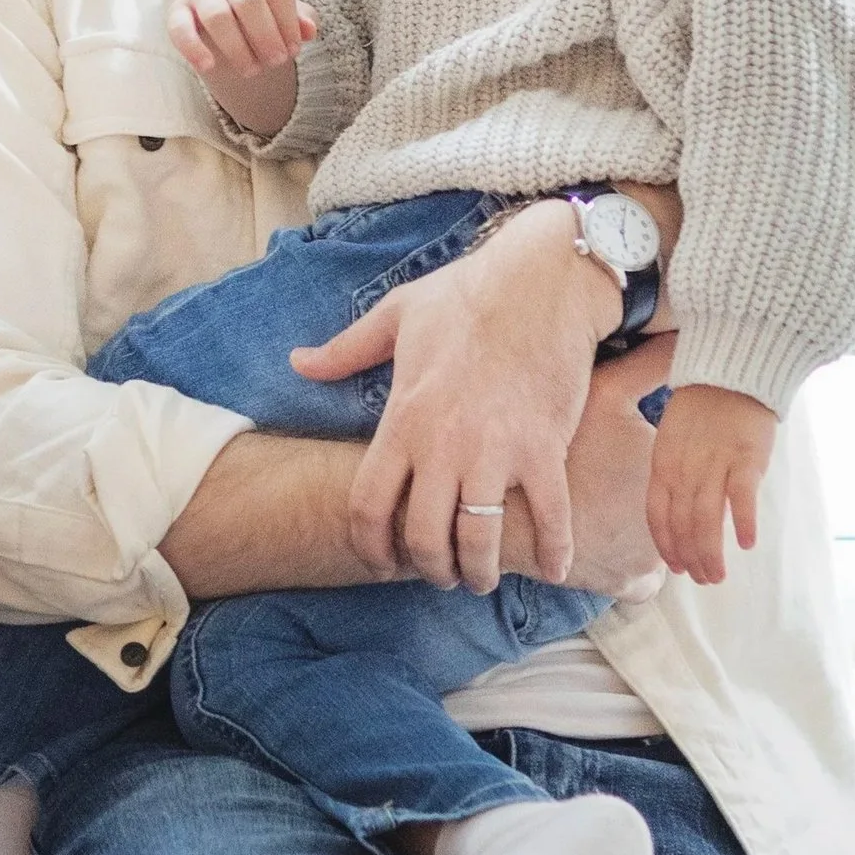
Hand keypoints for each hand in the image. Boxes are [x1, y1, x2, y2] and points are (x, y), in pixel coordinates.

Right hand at [168, 0, 315, 138]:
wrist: (228, 28)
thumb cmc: (262, 21)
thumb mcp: (285, 18)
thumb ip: (301, 20)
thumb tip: (309, 30)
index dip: (288, 24)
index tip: (293, 51)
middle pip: (248, 1)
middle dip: (265, 36)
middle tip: (276, 63)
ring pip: (217, 15)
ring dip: (237, 47)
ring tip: (252, 71)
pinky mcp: (178, 11)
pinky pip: (180, 27)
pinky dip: (193, 47)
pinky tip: (208, 67)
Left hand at [290, 198, 619, 591]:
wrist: (543, 279)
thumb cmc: (468, 294)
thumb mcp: (396, 315)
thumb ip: (345, 350)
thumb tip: (298, 363)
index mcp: (403, 418)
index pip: (368, 506)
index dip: (371, 547)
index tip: (383, 563)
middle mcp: (444, 444)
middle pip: (424, 537)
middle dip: (430, 568)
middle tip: (441, 572)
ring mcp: (496, 450)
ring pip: (479, 539)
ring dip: (479, 570)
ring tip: (482, 575)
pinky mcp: (545, 448)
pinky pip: (550, 516)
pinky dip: (554, 551)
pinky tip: (555, 567)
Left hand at [645, 381, 775, 583]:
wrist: (730, 370)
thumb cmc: (702, 405)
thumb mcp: (673, 438)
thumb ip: (675, 472)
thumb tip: (681, 507)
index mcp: (663, 463)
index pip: (658, 514)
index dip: (666, 545)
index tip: (676, 567)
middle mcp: (684, 469)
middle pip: (683, 523)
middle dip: (691, 557)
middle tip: (703, 579)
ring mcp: (714, 464)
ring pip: (708, 518)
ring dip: (711, 551)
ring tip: (718, 574)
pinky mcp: (746, 457)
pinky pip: (741, 496)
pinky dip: (743, 521)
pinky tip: (747, 543)